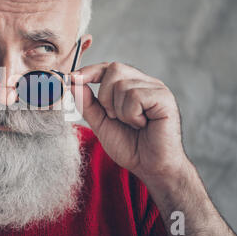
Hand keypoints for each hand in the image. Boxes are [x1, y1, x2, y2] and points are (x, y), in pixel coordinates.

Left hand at [71, 62, 186, 181]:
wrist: (151, 167)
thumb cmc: (130, 146)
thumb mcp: (100, 123)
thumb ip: (87, 103)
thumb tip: (72, 83)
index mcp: (131, 85)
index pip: (108, 67)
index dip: (89, 71)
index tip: (72, 78)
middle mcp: (145, 83)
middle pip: (114, 69)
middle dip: (105, 96)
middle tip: (114, 117)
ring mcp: (157, 89)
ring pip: (123, 85)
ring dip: (119, 111)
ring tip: (132, 124)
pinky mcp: (164, 98)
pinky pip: (136, 96)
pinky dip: (131, 115)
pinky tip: (142, 125)